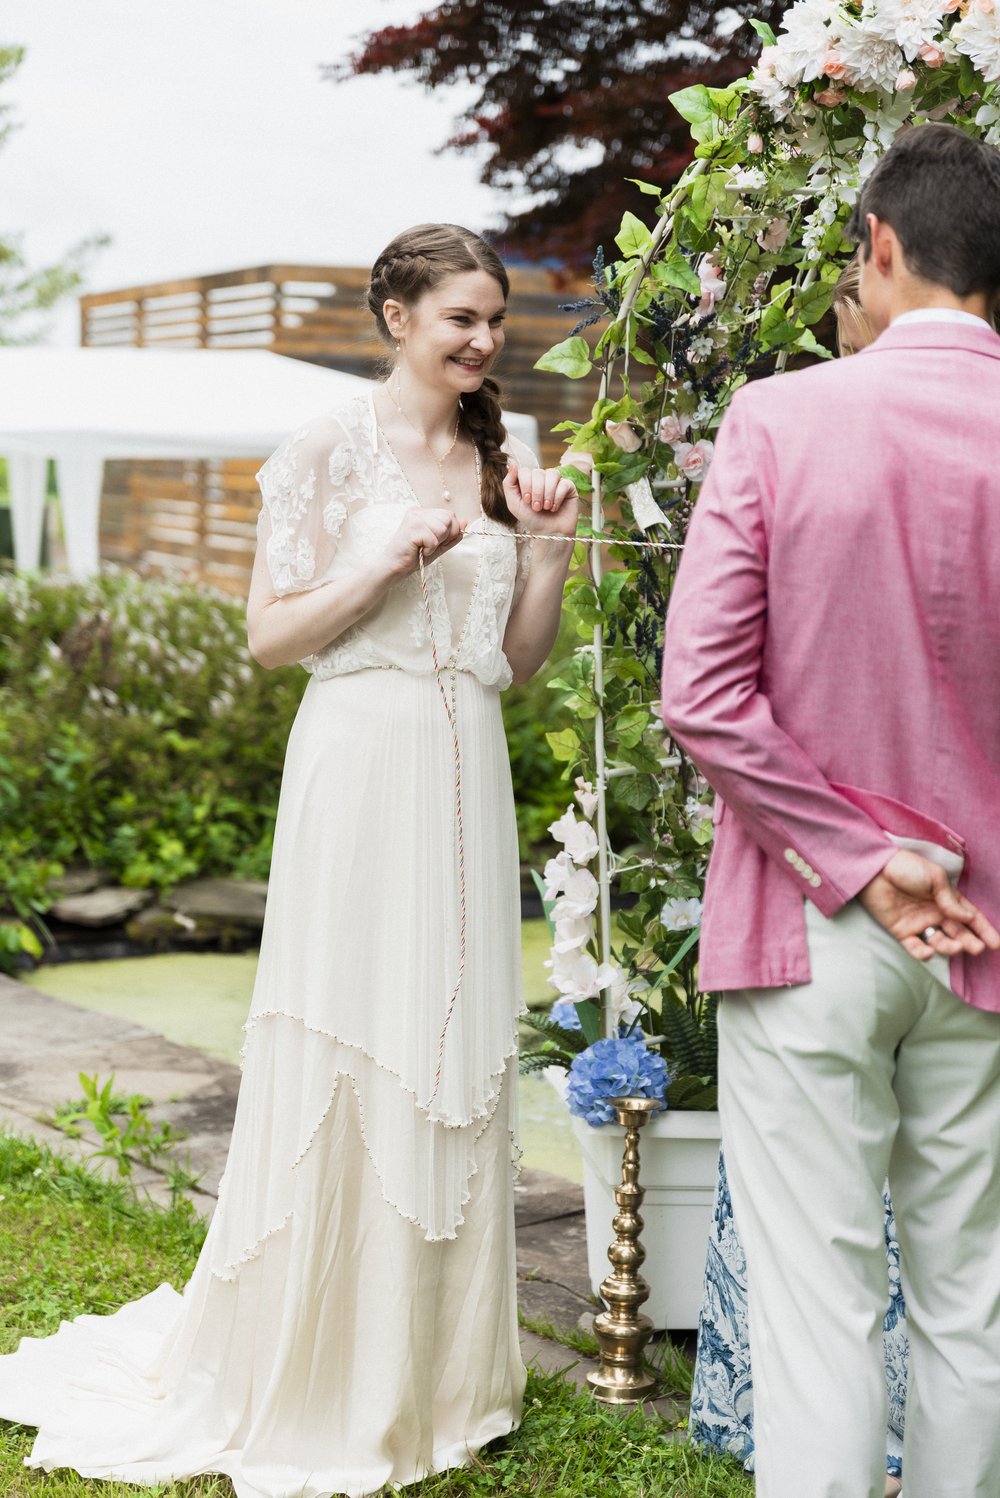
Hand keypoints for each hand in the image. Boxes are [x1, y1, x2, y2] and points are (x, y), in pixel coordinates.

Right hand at [383, 507, 465, 577]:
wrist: (394, 567)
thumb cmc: (414, 557)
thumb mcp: (438, 545)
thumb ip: (452, 534)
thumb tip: (466, 521)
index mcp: (423, 513)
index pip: (450, 515)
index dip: (451, 531)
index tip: (437, 543)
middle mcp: (418, 512)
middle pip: (448, 519)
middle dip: (444, 537)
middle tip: (429, 545)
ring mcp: (414, 518)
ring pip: (442, 528)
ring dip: (435, 544)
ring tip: (422, 548)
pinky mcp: (412, 528)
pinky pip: (433, 539)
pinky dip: (429, 549)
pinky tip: (418, 550)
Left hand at [502, 461, 578, 537]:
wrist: (549, 533)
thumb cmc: (531, 519)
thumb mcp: (514, 503)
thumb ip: (509, 484)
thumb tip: (512, 464)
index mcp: (528, 480)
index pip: (525, 471)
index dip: (526, 485)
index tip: (526, 501)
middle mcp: (542, 478)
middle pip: (538, 472)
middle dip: (536, 492)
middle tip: (537, 508)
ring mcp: (556, 481)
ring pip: (553, 474)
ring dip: (548, 493)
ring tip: (546, 507)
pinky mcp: (569, 487)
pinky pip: (564, 483)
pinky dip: (558, 497)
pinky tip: (555, 508)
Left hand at [857, 849, 999, 960]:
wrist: (875, 869)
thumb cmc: (906, 867)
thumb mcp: (934, 877)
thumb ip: (950, 899)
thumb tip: (967, 918)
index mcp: (946, 899)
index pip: (970, 917)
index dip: (983, 930)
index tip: (995, 943)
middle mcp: (935, 913)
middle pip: (958, 933)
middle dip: (970, 942)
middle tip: (977, 949)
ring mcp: (919, 923)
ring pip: (940, 942)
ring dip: (949, 947)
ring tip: (955, 947)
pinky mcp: (901, 932)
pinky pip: (915, 947)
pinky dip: (923, 953)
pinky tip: (929, 951)